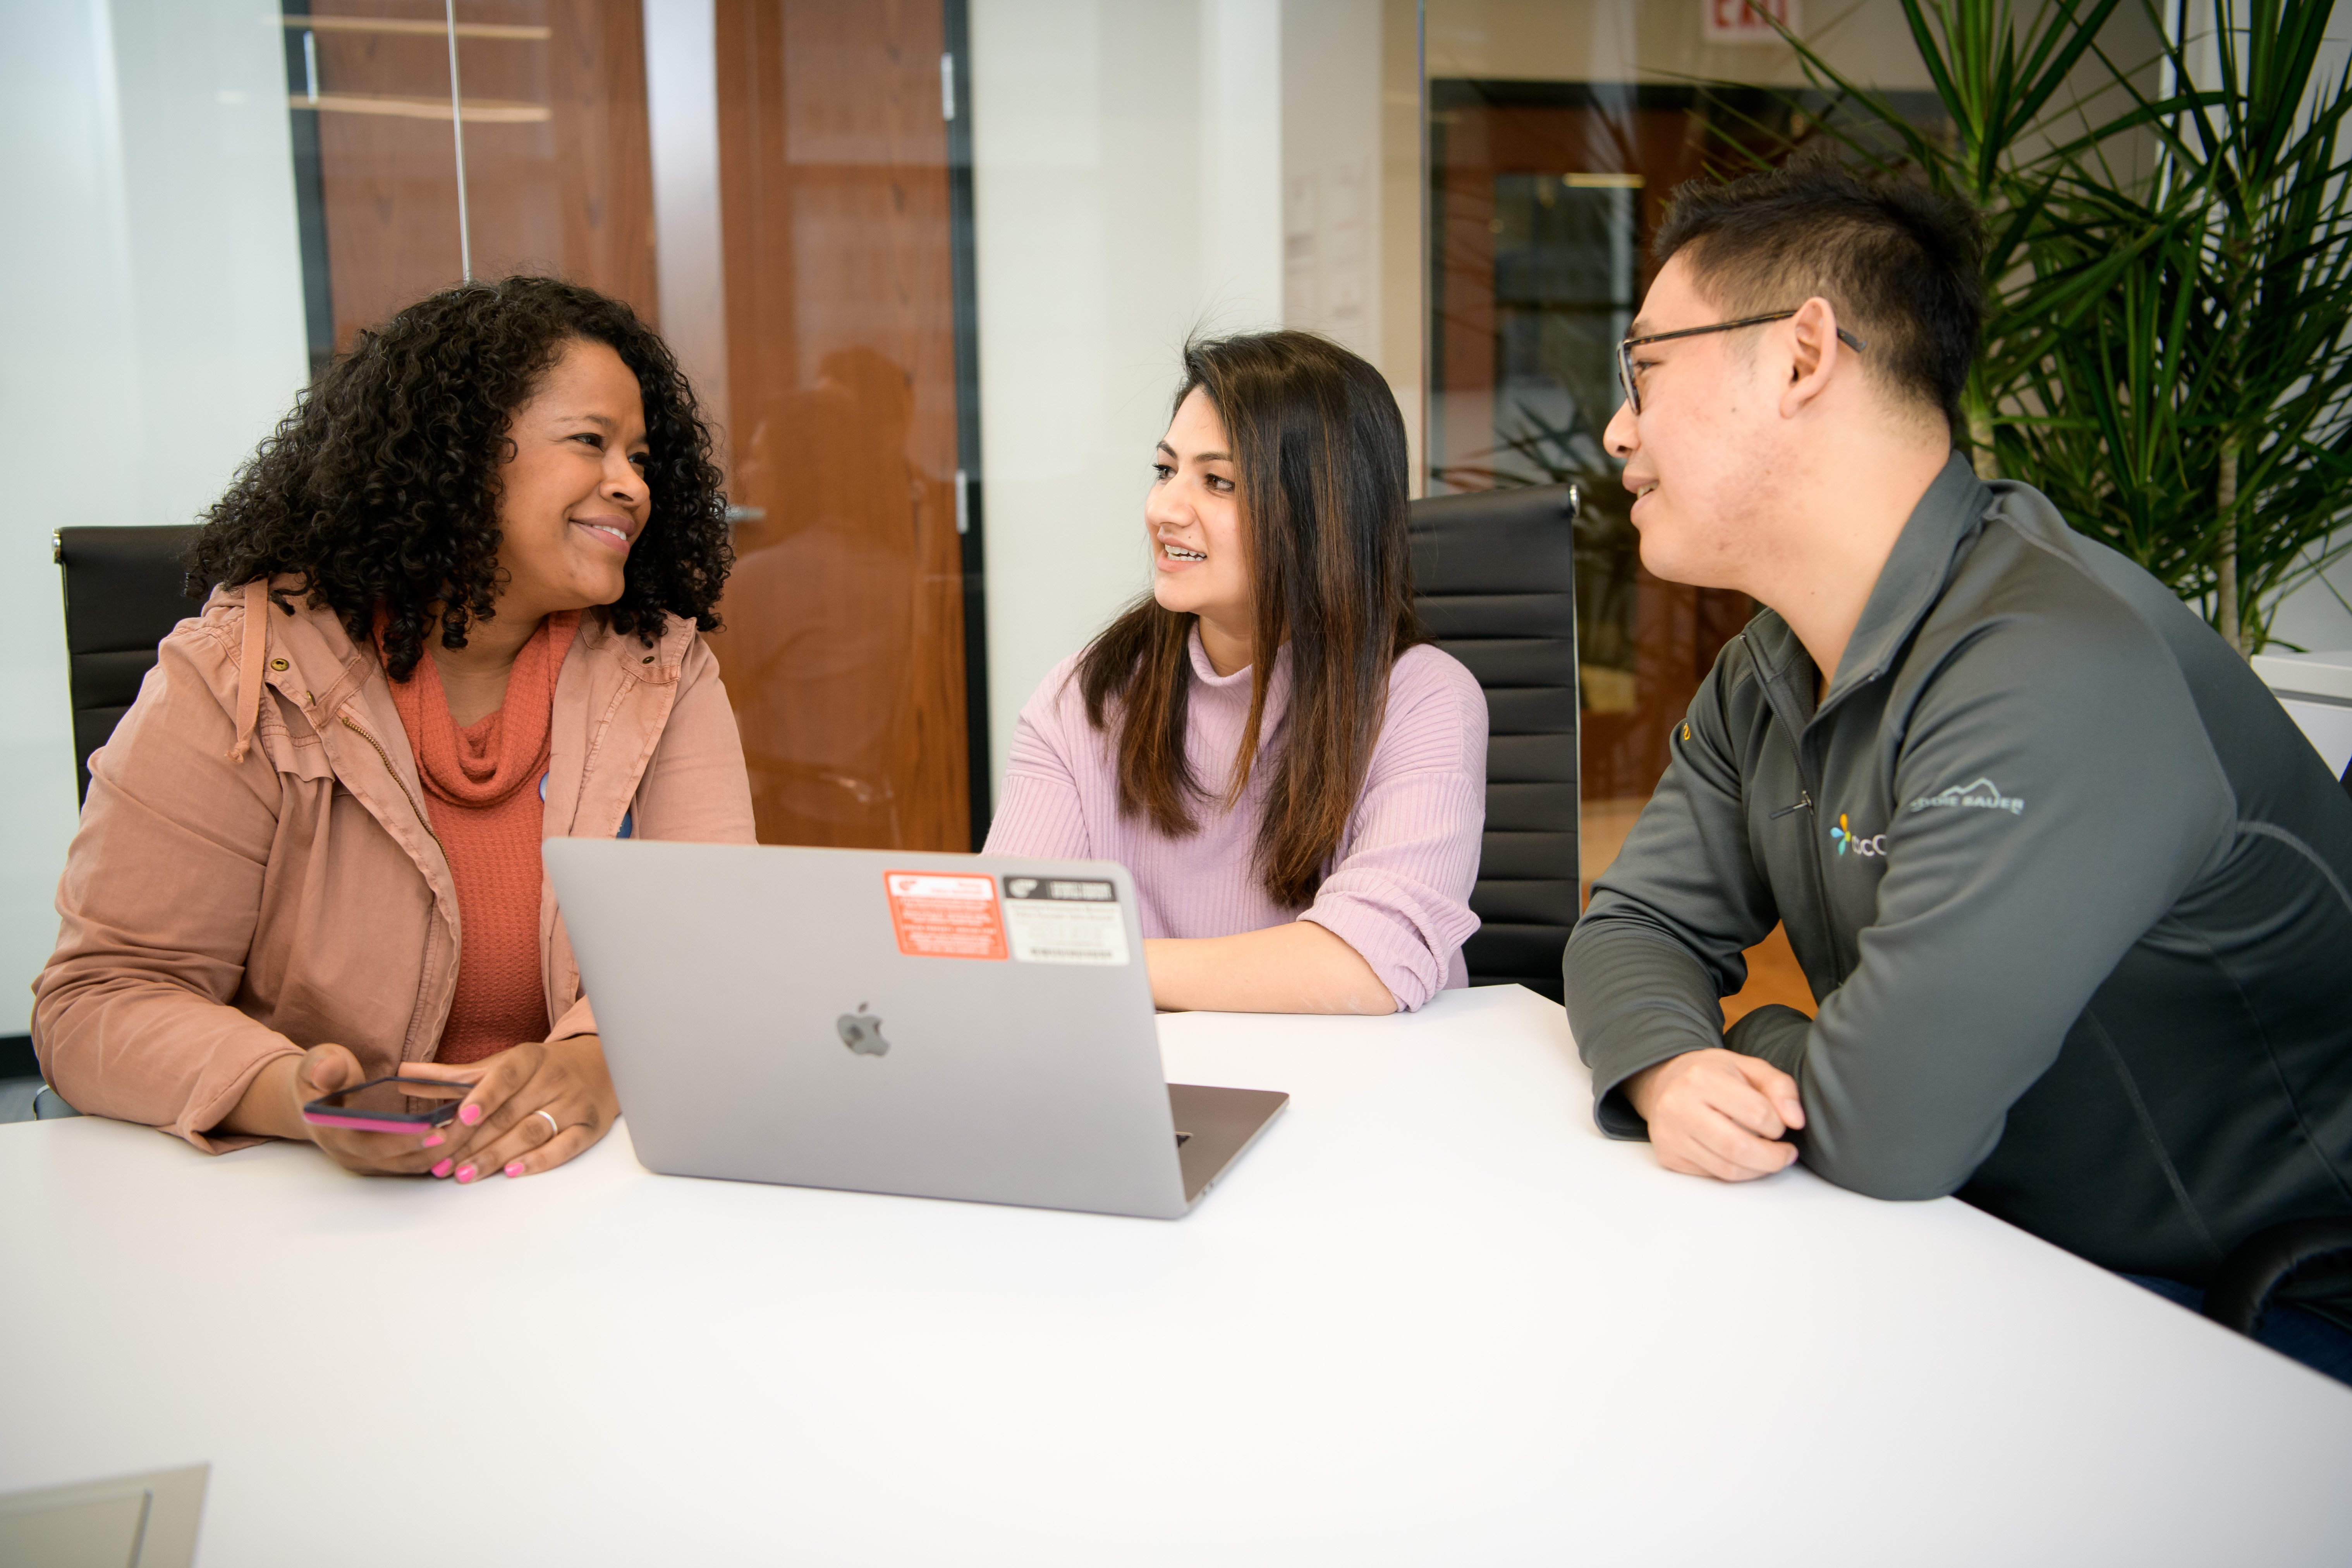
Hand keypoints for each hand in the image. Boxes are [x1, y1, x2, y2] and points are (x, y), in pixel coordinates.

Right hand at [249, 1042, 457, 1176]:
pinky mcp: (385, 1162)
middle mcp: (353, 1156)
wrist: (313, 1098)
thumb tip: (328, 1071)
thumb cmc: (318, 1077)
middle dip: (440, 1146)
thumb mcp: (315, 1064)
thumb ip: (323, 1066)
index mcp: (335, 1134)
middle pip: (403, 1161)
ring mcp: (370, 1163)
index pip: (373, 1144)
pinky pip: (418, 1162)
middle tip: (473, 1125)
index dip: (405, 1140)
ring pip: (415, 1166)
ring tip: (478, 1125)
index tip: (437, 1130)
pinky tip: (468, 1132)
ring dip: (448, 1150)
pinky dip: (444, 1152)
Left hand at [395, 1034, 618, 1183]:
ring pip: (533, 1132)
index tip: (461, 1117)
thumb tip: (405, 1074)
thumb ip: (455, 1075)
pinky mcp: (589, 1127)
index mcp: (531, 1058)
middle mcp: (555, 1079)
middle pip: (511, 1113)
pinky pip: (565, 1147)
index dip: (484, 1097)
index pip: (506, 1076)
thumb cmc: (540, 1068)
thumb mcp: (502, 1064)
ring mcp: (574, 1104)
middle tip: (443, 1165)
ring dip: (497, 1156)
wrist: (600, 1065)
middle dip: (474, 1142)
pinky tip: (511, 1172)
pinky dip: (538, 1161)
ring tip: (466, 1174)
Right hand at [1623, 1048, 1804, 1181]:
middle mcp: (1679, 1106)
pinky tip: (1741, 1158)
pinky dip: (1736, 1172)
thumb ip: (1779, 1087)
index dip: (1778, 1125)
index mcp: (1702, 1078)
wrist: (1663, 1083)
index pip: (1756, 1113)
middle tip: (1785, 1154)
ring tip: (1768, 1157)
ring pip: (1727, 1169)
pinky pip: (1713, 1175)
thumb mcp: (1747, 1066)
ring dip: (1758, 1169)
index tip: (1779, 1124)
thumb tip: (1795, 1120)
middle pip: (1738, 1148)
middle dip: (1773, 1158)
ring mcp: (1670, 1134)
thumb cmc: (1711, 1075)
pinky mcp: (1669, 1156)